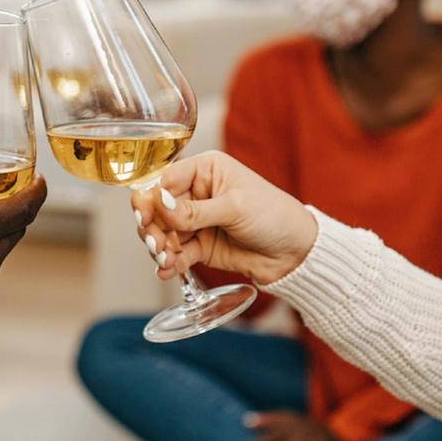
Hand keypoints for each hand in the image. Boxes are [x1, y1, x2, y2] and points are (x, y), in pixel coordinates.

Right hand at [131, 151, 317, 285]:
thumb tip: (160, 205)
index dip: (151, 199)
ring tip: (164, 260)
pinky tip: (166, 270)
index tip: (144, 217)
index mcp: (205, 170)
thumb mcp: (235, 208)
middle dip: (153, 227)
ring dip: (159, 247)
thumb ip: (195, 211)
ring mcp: (197, 221)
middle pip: (158, 208)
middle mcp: (196, 193)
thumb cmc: (274, 216)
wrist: (296, 252)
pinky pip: (176, 253)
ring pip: (163, 232)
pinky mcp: (200, 246)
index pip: (165, 180)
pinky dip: (169, 262)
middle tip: (156, 244)